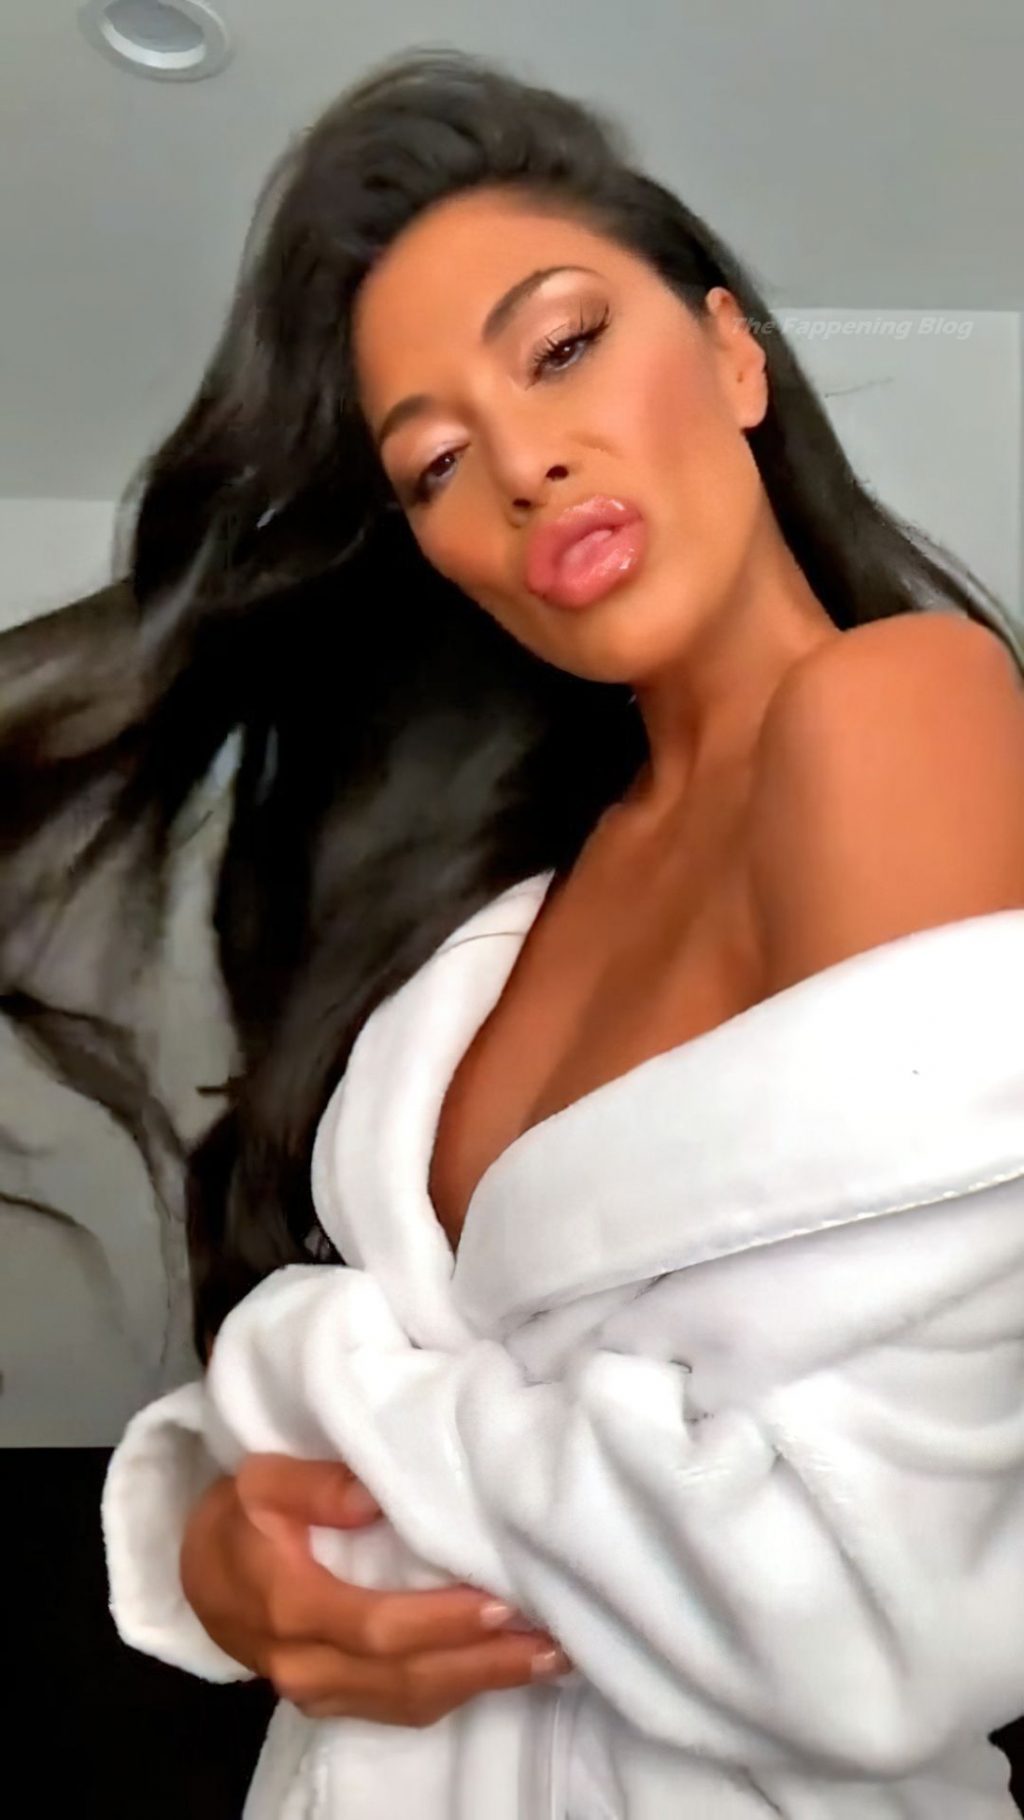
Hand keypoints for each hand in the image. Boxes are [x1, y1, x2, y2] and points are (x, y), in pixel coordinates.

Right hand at [180, 1453, 571, 1724]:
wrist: (196, 1573)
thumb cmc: (239, 1516)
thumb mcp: (262, 1480)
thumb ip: (317, 1485)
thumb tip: (374, 1497)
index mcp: (288, 1606)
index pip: (375, 1627)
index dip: (440, 1622)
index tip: (501, 1604)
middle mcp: (304, 1663)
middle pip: (404, 1678)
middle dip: (483, 1664)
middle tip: (553, 1644)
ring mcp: (318, 1692)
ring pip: (408, 1701)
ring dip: (481, 1683)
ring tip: (548, 1658)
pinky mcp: (333, 1700)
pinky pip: (400, 1707)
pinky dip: (456, 1691)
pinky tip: (501, 1669)